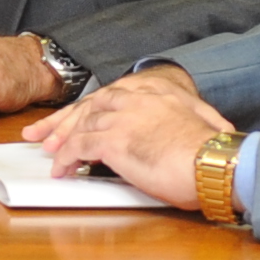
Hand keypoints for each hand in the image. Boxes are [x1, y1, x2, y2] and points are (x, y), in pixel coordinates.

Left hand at [20, 63, 224, 204]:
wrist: (215, 163)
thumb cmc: (213, 152)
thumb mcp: (198, 122)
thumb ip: (182, 120)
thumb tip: (186, 134)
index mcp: (157, 90)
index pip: (112, 95)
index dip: (90, 109)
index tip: (77, 119)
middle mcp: (136, 98)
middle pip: (90, 106)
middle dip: (65, 121)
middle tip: (45, 134)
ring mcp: (123, 118)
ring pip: (81, 126)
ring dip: (63, 142)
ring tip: (52, 156)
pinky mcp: (114, 141)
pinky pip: (79, 147)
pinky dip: (66, 158)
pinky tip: (61, 169)